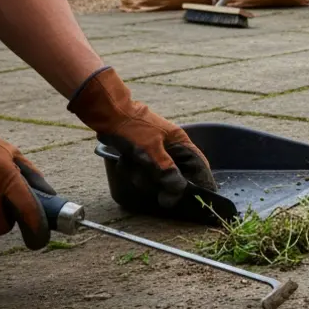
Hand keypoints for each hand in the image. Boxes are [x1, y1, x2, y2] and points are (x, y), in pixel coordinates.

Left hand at [68, 67, 215, 206]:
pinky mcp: (143, 152)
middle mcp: (172, 146)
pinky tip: (126, 162)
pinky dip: (134, 169)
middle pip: (176, 173)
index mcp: (180, 141)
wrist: (108, 113)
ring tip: (132, 165)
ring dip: (143, 174)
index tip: (195, 195)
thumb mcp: (150, 149)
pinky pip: (144, 169)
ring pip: (157, 173)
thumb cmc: (132, 127)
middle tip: (152, 181)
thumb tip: (179, 189)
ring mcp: (157, 150)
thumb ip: (166, 169)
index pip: (198, 163)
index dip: (199, 179)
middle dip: (160, 180)